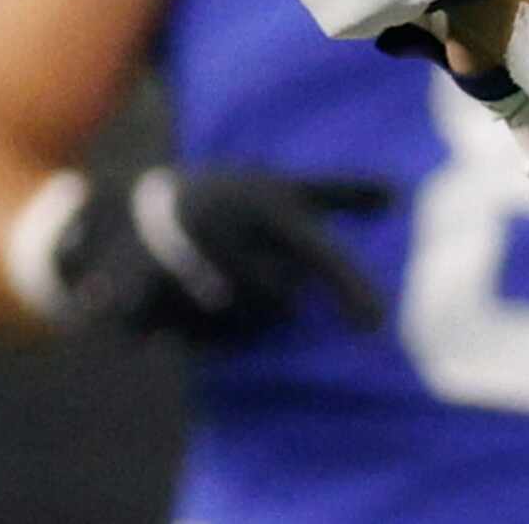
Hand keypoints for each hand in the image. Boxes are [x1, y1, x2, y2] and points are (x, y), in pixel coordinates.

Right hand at [47, 168, 391, 343]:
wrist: (130, 203)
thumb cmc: (230, 199)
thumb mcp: (284, 186)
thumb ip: (344, 192)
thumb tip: (398, 193)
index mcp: (267, 204)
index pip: (321, 251)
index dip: (350, 285)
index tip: (376, 326)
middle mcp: (224, 228)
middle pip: (279, 308)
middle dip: (271, 304)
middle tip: (241, 274)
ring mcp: (174, 260)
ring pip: (235, 333)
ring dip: (232, 326)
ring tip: (209, 287)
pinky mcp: (130, 295)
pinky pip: (182, 342)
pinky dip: (183, 335)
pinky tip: (172, 314)